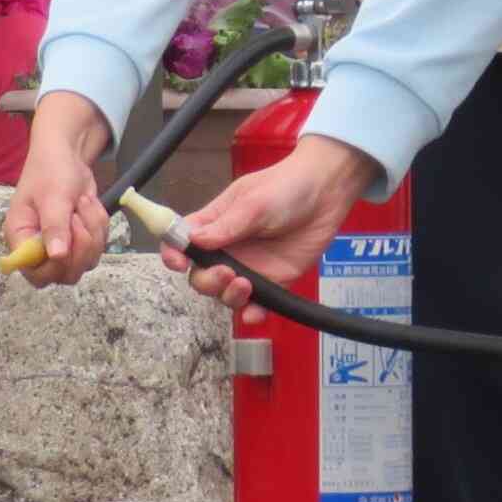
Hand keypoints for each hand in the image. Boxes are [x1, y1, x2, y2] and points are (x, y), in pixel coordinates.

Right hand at [0, 93, 116, 284]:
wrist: (67, 156)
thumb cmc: (51, 171)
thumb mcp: (53, 196)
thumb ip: (54, 226)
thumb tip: (57, 256)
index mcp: (21, 239)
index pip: (35, 274)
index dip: (55, 267)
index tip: (67, 243)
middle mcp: (39, 249)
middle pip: (65, 274)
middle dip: (81, 246)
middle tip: (77, 216)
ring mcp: (62, 247)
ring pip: (87, 261)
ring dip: (93, 231)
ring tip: (81, 203)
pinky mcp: (81, 241)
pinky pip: (99, 247)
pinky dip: (100, 226)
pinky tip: (89, 206)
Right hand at [168, 134, 381, 308]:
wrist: (327, 192)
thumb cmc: (286, 187)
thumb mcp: (254, 202)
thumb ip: (226, 225)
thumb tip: (194, 241)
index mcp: (213, 224)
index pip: (182, 243)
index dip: (174, 255)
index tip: (178, 262)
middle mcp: (227, 248)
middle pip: (201, 276)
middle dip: (207, 281)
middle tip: (225, 273)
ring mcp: (249, 266)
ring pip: (225, 293)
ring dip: (228, 296)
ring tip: (245, 284)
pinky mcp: (273, 280)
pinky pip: (257, 304)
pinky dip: (252, 313)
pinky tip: (255, 312)